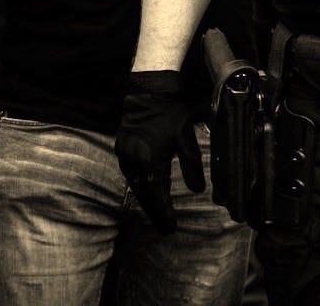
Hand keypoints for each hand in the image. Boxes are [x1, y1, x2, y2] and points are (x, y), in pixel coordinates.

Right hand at [116, 70, 204, 232]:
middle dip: (155, 212)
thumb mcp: (186, 138)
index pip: (157, 194)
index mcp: (150, 159)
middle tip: (165, 228)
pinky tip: (147, 191)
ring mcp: (125, 155)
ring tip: (158, 214)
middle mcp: (134, 160)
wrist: (149, 91)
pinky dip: (140, 186)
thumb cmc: (171, 114)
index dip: (164, 212)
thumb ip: (191, 165)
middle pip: (144, 194)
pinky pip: (130, 174)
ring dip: (146, 200)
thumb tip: (198, 190)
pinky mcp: (121, 149)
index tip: (171, 228)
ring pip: (135, 185)